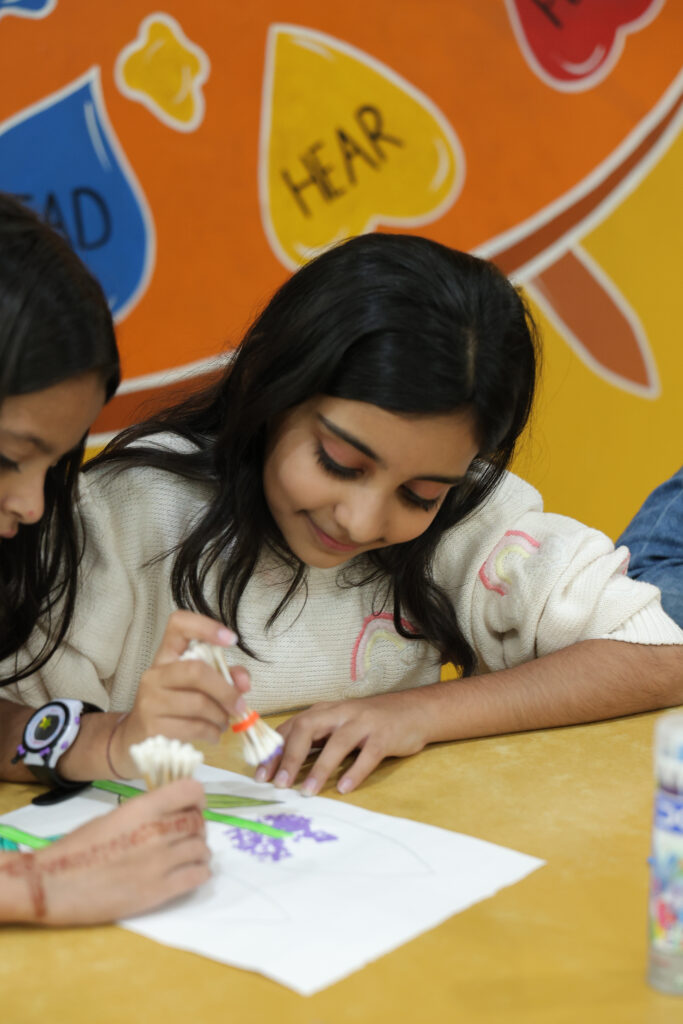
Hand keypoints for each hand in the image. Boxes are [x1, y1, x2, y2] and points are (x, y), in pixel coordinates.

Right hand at [33, 779, 209, 924]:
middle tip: (188, 835)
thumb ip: (147, 811)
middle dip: (196, 827)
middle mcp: (156, 831)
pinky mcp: (159, 891)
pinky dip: (199, 873)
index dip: (197, 798)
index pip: (190, 792)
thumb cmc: (79, 847)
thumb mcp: (115, 816)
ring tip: (188, 856)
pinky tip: (190, 873)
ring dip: (199, 851)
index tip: (194, 805)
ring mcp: (160, 863)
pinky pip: (198, 877)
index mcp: (142, 808)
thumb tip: (174, 812)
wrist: (53, 884)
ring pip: (202, 850)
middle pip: (198, 822)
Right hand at [114, 611, 250, 775]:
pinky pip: (194, 728)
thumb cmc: (175, 705)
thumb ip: (226, 676)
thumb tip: (243, 682)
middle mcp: (155, 673)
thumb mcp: (198, 686)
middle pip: (196, 671)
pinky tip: (213, 734)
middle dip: (226, 691)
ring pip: (199, 703)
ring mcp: (150, 700)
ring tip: (223, 721)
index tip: (231, 639)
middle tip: (239, 705)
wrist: (139, 737)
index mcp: (167, 655)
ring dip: (221, 716)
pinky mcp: (152, 727)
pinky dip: (212, 733)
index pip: (179, 624)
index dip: (206, 627)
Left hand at [257, 690, 432, 795]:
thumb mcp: (338, 724)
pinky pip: (368, 755)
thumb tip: (282, 764)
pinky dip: (355, 772)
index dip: (274, 750)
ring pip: (337, 743)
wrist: (414, 711)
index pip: (292, 727)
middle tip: (279, 783)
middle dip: (290, 756)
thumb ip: (315, 739)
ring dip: (319, 769)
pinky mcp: (385, 736)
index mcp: (325, 711)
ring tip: (307, 792)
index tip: (260, 775)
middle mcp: (341, 713)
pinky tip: (344, 789)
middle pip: (308, 728)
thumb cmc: (370, 722)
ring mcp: (364, 723)